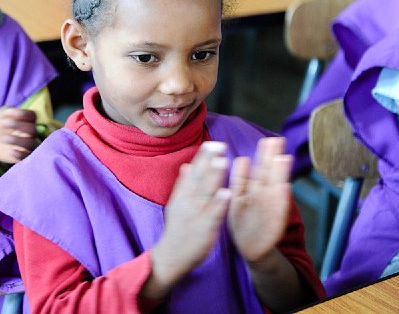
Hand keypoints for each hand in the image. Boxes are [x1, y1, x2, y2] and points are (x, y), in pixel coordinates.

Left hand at [0, 107, 37, 163]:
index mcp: (29, 120)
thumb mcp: (2, 115)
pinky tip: (8, 150)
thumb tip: (6, 118)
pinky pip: (25, 156)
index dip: (21, 114)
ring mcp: (29, 144)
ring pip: (30, 144)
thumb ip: (5, 114)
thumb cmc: (2, 123)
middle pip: (33, 130)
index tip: (6, 114)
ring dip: (16, 140)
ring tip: (3, 138)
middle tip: (2, 123)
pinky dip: (17, 153)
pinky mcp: (23, 156)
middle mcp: (32, 132)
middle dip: (17, 126)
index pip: (32, 115)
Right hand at [146, 141, 230, 294]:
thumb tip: (186, 165)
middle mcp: (187, 202)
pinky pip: (212, 215)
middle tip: (219, 145)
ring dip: (214, 177)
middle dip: (209, 162)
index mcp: (181, 195)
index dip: (202, 158)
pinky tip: (227, 193)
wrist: (171, 256)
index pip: (192, 172)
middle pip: (199, 179)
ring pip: (205, 193)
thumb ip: (183, 185)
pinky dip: (218, 204)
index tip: (211, 143)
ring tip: (223, 162)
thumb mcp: (176, 204)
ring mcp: (195, 215)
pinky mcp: (203, 229)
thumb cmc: (178, 229)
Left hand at [228, 137, 291, 262]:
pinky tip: (285, 187)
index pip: (258, 169)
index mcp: (252, 190)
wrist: (251, 249)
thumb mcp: (239, 198)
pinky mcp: (273, 224)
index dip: (263, 156)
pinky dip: (281, 199)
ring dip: (279, 174)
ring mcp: (268, 210)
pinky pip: (277, 210)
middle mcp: (262, 197)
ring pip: (274, 188)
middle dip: (272, 158)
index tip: (268, 140)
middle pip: (268, 175)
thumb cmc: (244, 221)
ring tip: (283, 158)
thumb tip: (241, 158)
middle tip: (277, 140)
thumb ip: (241, 179)